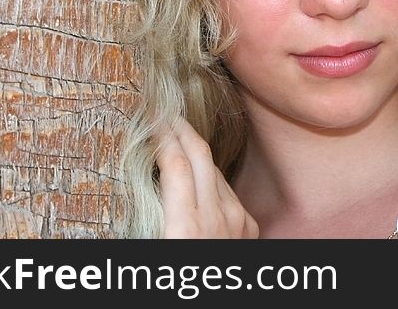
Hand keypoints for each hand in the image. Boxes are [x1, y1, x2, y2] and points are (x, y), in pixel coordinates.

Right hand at [156, 116, 258, 238]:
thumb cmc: (179, 283)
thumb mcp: (155, 244)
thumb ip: (151, 214)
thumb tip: (148, 184)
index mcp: (186, 227)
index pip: (177, 165)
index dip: (163, 137)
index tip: (152, 119)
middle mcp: (217, 217)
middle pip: (201, 155)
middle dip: (182, 129)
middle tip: (166, 114)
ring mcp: (238, 219)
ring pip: (215, 171)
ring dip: (196, 152)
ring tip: (180, 140)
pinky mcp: (249, 225)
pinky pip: (228, 191)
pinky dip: (211, 179)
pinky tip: (200, 175)